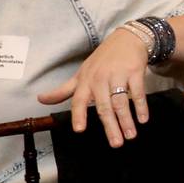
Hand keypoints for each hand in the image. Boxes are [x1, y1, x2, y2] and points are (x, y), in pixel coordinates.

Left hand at [37, 29, 149, 147]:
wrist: (127, 39)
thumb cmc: (102, 60)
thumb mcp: (81, 73)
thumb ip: (63, 90)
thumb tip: (40, 99)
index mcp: (85, 81)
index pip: (79, 100)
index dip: (79, 114)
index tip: (80, 130)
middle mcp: (100, 79)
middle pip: (104, 106)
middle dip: (111, 126)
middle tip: (116, 143)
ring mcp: (118, 75)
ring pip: (121, 102)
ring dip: (127, 120)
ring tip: (131, 135)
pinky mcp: (135, 72)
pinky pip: (138, 92)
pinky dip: (141, 106)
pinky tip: (143, 119)